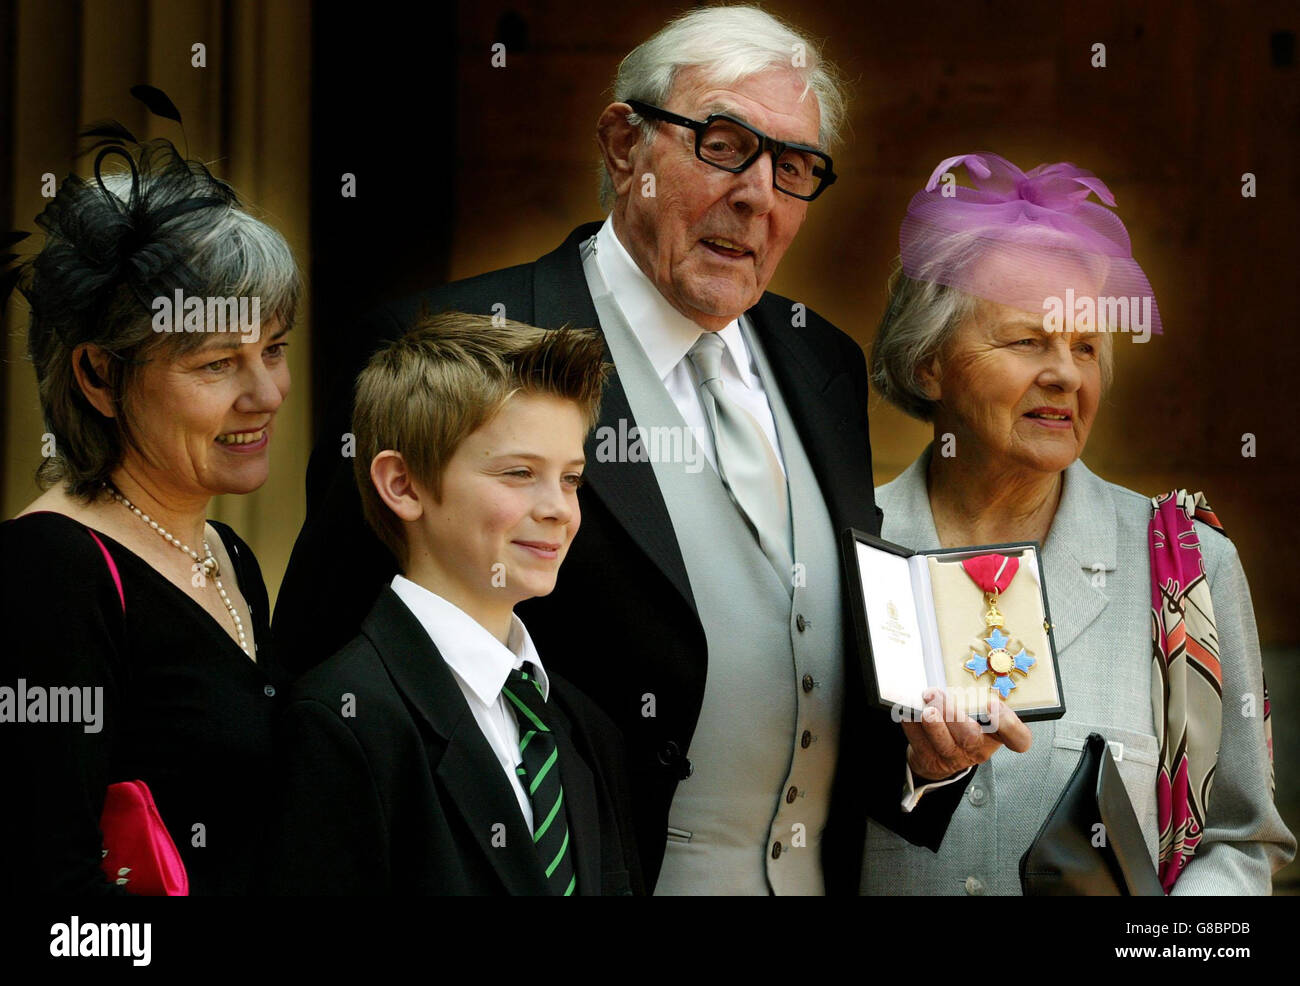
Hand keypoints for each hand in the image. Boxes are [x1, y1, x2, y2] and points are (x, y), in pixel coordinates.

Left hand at [902, 688, 1031, 781]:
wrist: (939, 757)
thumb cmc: (963, 726)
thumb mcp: (978, 715)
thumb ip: (975, 698)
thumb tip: (957, 666)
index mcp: (996, 736)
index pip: (1018, 739)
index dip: (1009, 725)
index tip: (992, 705)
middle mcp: (978, 749)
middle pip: (970, 737)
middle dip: (951, 713)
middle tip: (935, 694)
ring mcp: (953, 757)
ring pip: (943, 743)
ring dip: (932, 720)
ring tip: (925, 699)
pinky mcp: (929, 760)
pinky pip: (919, 742)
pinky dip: (912, 723)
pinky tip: (908, 708)